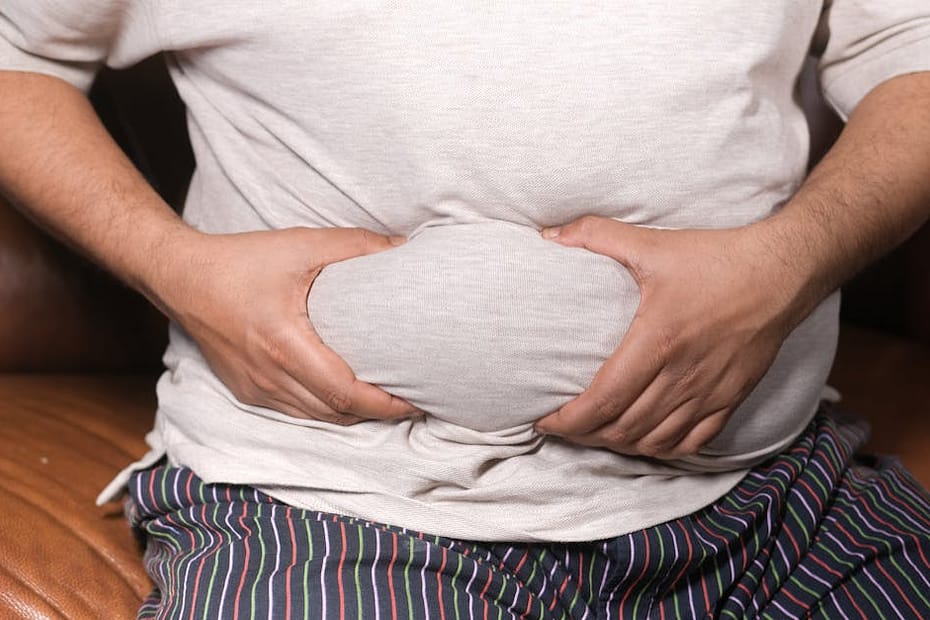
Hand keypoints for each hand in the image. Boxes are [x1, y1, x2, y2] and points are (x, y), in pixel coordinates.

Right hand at [157, 226, 416, 424]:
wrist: (182, 278)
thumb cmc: (240, 261)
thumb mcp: (301, 245)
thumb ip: (355, 246)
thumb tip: (402, 248)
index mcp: (285, 344)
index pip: (344, 393)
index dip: (385, 404)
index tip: (416, 400)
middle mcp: (269, 376)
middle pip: (336, 413)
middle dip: (378, 413)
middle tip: (413, 400)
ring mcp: (256, 389)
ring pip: (317, 417)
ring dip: (353, 414)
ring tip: (387, 400)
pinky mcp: (248, 391)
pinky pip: (296, 411)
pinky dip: (326, 409)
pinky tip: (346, 395)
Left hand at [535, 216, 803, 457]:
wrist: (783, 271)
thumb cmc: (716, 258)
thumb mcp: (653, 243)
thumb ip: (597, 235)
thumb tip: (549, 233)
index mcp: (657, 341)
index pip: (603, 400)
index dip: (569, 420)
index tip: (545, 421)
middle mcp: (682, 375)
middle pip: (623, 428)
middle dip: (585, 435)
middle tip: (563, 426)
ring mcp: (709, 392)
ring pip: (653, 441)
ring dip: (618, 445)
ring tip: (594, 434)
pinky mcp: (731, 398)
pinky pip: (691, 443)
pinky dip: (660, 449)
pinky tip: (642, 440)